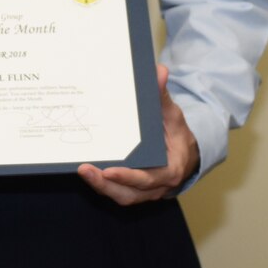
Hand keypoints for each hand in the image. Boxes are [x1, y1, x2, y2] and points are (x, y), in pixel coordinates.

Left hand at [78, 65, 199, 205]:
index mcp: (170, 171)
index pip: (148, 179)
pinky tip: (86, 170)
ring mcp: (143, 191)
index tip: (109, 171)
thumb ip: (163, 97)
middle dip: (105, 184)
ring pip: (120, 195)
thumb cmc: (177, 135)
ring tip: (82, 170)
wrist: (185, 155)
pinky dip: (101, 183)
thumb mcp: (173, 116)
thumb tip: (159, 72)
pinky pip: (115, 190)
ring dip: (100, 186)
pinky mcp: (132, 189)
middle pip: (128, 194)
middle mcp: (155, 187)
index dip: (128, 177)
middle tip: (84, 170)